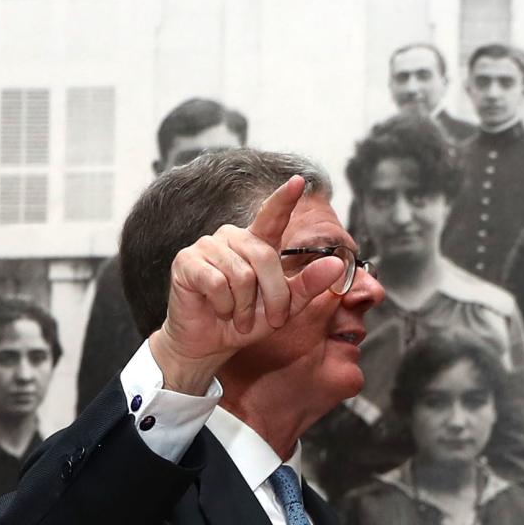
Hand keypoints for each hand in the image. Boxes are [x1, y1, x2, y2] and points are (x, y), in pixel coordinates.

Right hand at [148, 175, 346, 394]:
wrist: (209, 344)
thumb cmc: (246, 322)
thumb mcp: (285, 307)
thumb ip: (309, 285)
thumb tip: (337, 264)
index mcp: (257, 243)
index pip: (272, 215)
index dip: (285, 198)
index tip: (300, 180)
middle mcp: (232, 237)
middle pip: (266, 258)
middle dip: (273, 297)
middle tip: (270, 320)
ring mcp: (207, 246)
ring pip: (241, 275)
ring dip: (244, 307)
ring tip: (237, 317)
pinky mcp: (187, 261)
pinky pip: (216, 283)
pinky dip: (223, 306)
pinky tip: (218, 311)